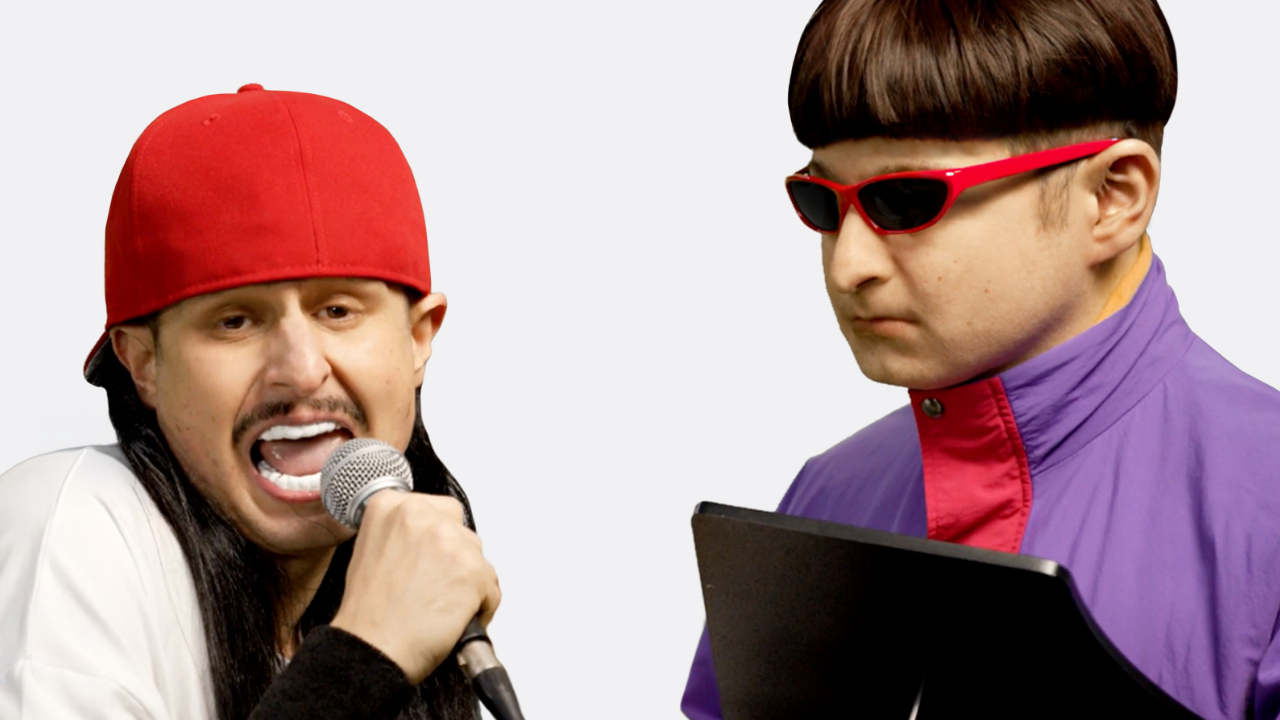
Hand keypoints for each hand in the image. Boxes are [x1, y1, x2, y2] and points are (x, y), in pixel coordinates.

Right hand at [330, 492, 499, 683]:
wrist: (372, 650)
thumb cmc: (369, 615)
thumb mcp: (371, 552)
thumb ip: (401, 534)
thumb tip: (427, 538)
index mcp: (391, 506)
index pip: (438, 508)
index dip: (437, 537)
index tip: (430, 555)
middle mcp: (422, 516)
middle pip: (461, 530)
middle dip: (455, 557)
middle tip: (434, 584)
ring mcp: (450, 542)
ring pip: (478, 558)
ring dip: (468, 582)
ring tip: (438, 605)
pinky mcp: (474, 570)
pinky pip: (491, 589)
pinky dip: (480, 606)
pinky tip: (451, 618)